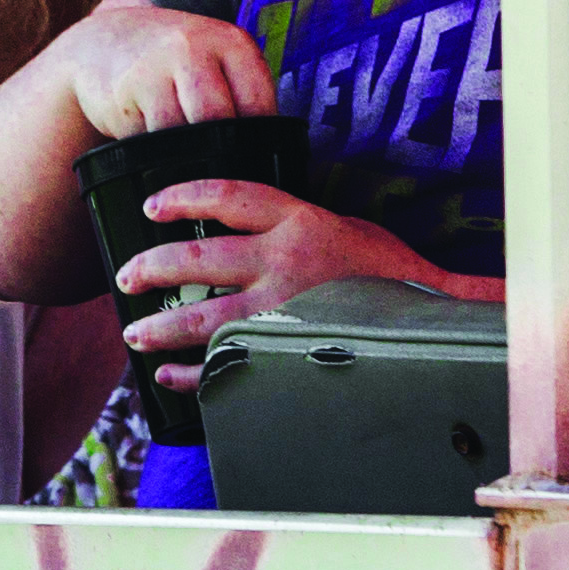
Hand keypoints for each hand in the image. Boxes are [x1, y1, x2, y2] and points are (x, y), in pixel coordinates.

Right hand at [66, 7, 279, 141]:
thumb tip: (271, 156)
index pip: (258, 105)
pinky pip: (148, 137)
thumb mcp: (217, 59)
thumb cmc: (176, 61)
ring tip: (183, 150)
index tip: (249, 155)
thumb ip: (243, 94)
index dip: (256, 139)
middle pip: (218, 120)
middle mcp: (193, 46)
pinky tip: (152, 135)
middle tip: (216, 165)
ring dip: (183, 150)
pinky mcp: (123, 91)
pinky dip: (153, 147)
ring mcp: (154, 67)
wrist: (105, 41)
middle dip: (218, 148)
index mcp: (231, 42)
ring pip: (182, 133)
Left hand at [111, 181, 450, 385]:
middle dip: (153, 267)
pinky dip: (192, 370)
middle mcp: (286, 260)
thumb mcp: (348, 230)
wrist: (441, 318)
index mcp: (301, 220)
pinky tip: (170, 374)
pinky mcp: (291, 349)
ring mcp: (286, 308)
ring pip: (204, 315)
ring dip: (161, 326)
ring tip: (135, 333)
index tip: (153, 206)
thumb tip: (252, 227)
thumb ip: (298, 227)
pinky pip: (229, 360)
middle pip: (198, 256)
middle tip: (128, 277)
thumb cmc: (394, 275)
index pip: (228, 195)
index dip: (184, 196)